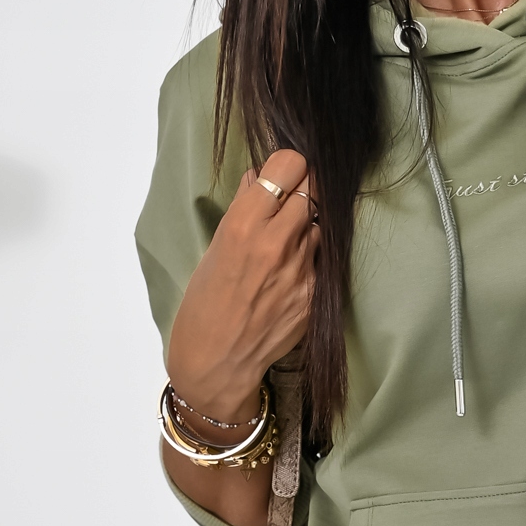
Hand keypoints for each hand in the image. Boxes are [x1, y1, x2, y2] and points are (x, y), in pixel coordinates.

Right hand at [167, 150, 317, 420]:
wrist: (218, 361)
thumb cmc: (205, 303)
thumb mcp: (214, 249)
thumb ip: (243, 210)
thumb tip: (259, 178)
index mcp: (244, 225)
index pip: (289, 164)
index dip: (287, 166)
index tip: (281, 175)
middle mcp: (277, 243)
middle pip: (313, 187)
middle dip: (302, 189)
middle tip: (289, 201)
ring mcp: (301, 270)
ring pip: (320, 223)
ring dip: (308, 224)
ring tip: (286, 240)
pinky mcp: (315, 294)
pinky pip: (320, 259)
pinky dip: (309, 257)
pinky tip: (289, 271)